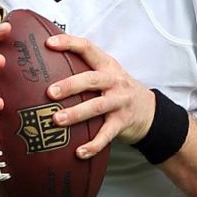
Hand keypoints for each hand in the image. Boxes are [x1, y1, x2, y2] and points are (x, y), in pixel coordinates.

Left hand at [44, 34, 156, 158]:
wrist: (150, 112)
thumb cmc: (118, 91)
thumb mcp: (107, 74)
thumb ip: (85, 70)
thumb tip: (46, 67)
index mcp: (107, 66)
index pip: (88, 48)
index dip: (69, 43)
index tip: (48, 44)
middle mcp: (115, 82)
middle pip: (92, 79)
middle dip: (70, 85)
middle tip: (50, 92)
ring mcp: (120, 102)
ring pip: (97, 106)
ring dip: (76, 114)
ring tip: (57, 120)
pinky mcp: (123, 123)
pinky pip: (106, 134)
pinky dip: (93, 145)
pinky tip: (79, 152)